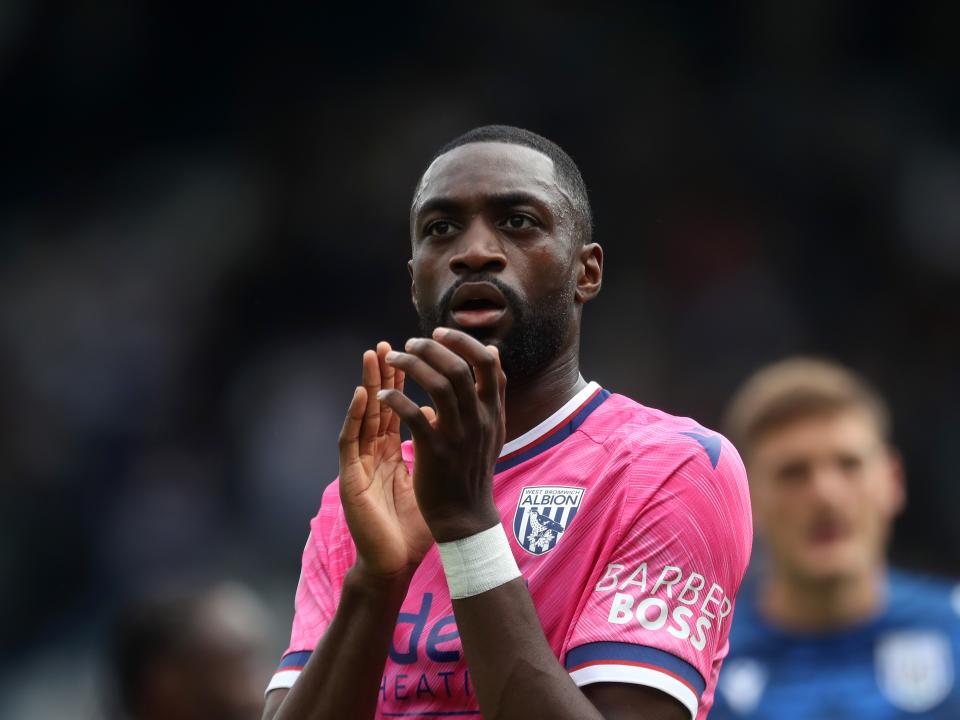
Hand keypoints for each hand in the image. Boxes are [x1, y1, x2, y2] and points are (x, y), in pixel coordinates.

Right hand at [338, 342, 434, 577]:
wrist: (394, 561)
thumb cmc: (416, 524)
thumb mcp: (432, 479)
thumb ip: (439, 450)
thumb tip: (456, 425)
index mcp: (395, 451)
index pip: (401, 406)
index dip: (408, 381)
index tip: (420, 354)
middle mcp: (376, 451)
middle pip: (380, 403)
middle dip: (387, 372)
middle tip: (391, 344)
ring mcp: (362, 462)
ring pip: (363, 414)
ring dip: (368, 383)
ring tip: (374, 355)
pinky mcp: (350, 477)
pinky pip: (350, 441)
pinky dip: (354, 416)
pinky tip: (363, 395)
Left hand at [379, 328, 506, 541]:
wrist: (465, 516)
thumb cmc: (473, 469)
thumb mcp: (492, 429)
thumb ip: (492, 392)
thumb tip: (493, 352)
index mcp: (493, 412)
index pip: (488, 363)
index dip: (464, 342)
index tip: (440, 333)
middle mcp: (479, 419)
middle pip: (460, 368)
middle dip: (432, 348)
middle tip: (410, 342)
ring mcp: (459, 435)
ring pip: (438, 385)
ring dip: (411, 365)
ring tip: (392, 359)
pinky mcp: (435, 451)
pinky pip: (414, 415)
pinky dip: (397, 399)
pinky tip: (384, 395)